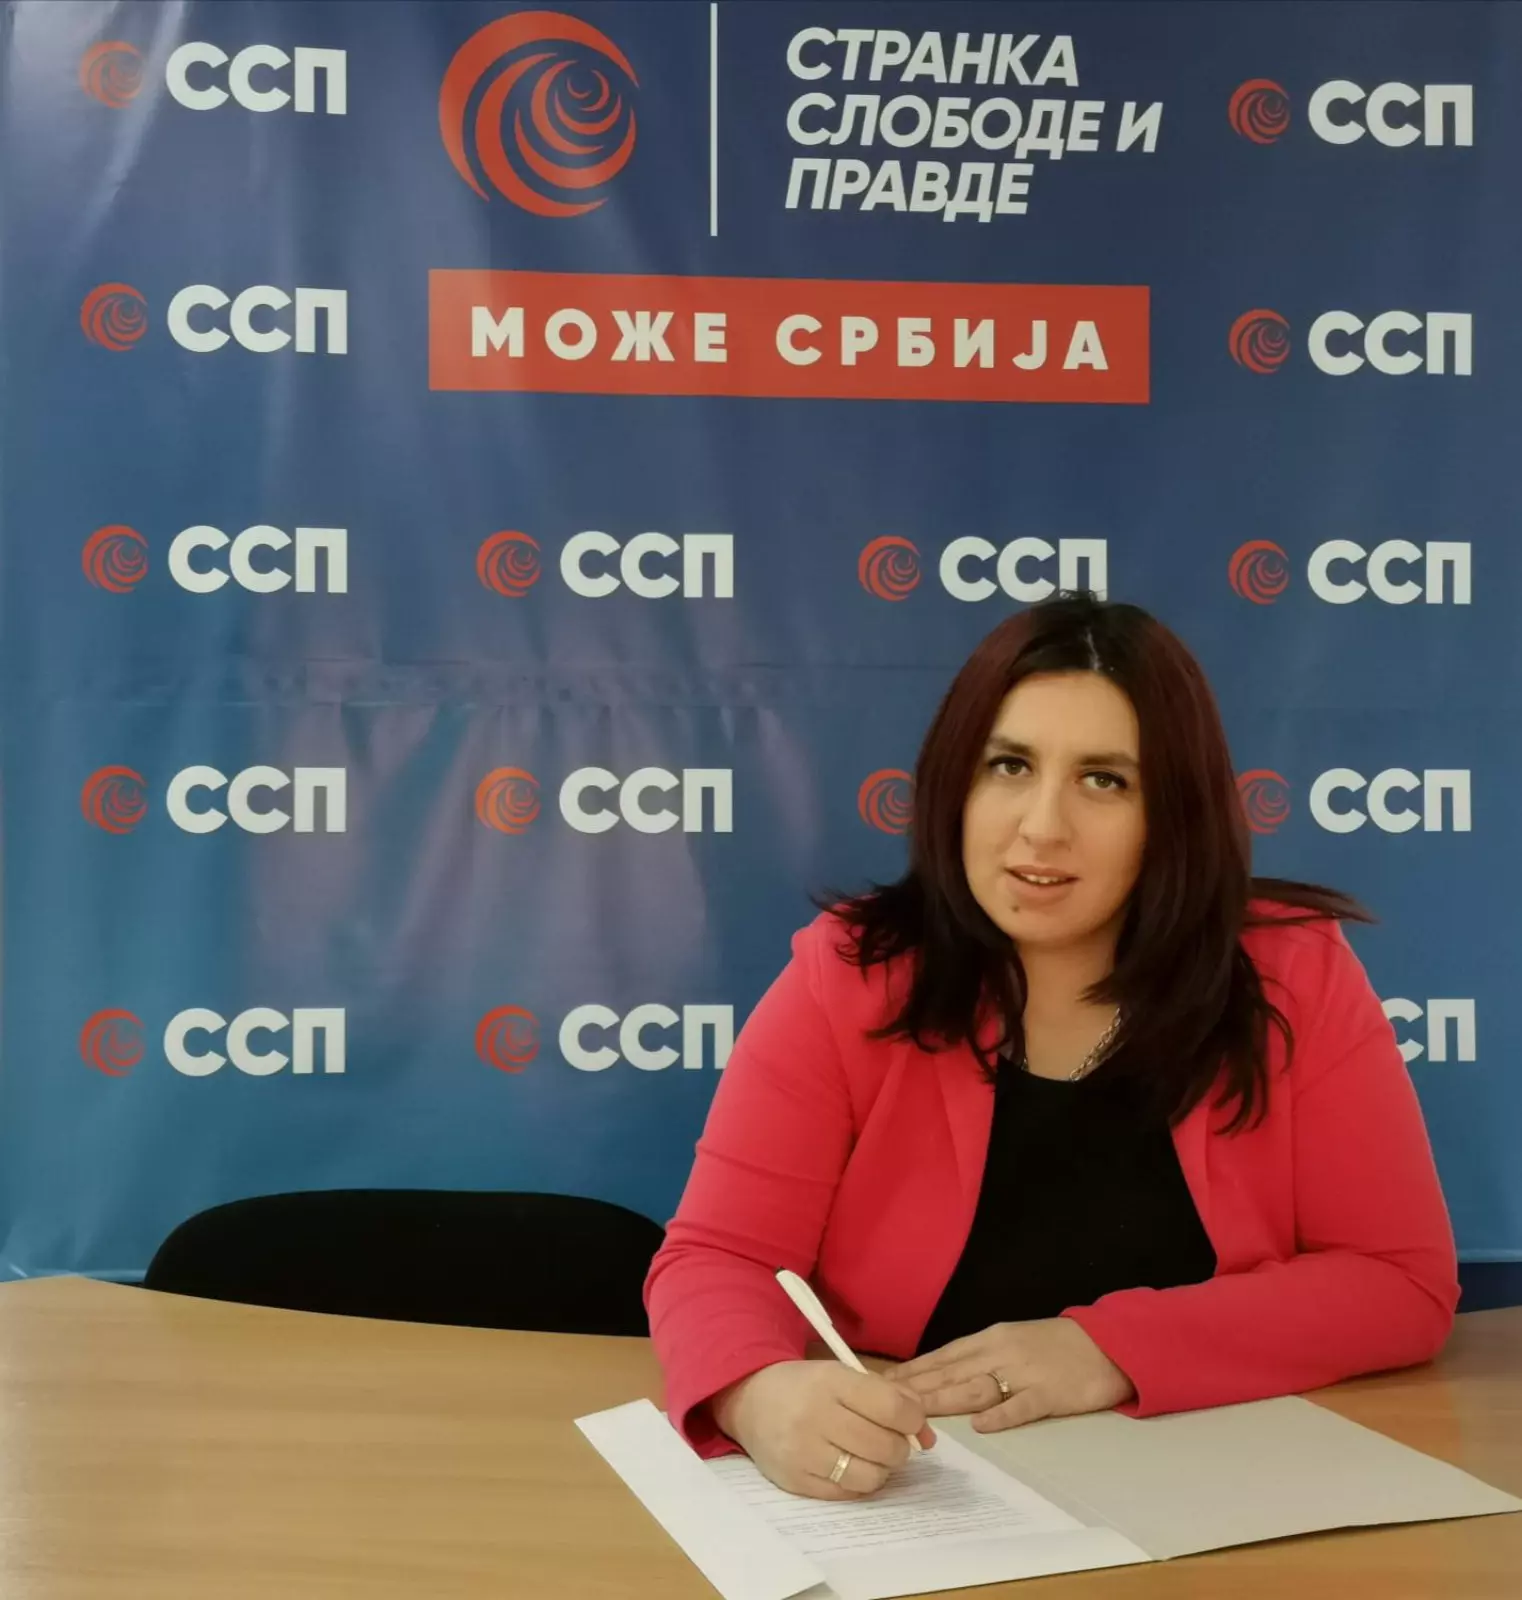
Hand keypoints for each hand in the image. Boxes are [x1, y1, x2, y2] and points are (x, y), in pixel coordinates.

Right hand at [709, 1361, 936, 1499]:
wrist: (750, 1399)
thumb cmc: (807, 1385)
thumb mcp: (844, 1375)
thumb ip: (891, 1398)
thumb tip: (928, 1437)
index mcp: (831, 1381)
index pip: (892, 1408)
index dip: (914, 1419)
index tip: (913, 1422)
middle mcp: (815, 1416)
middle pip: (885, 1446)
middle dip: (900, 1448)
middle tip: (892, 1441)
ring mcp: (803, 1453)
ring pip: (870, 1477)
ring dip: (882, 1469)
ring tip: (872, 1456)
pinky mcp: (795, 1481)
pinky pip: (847, 1494)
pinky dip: (859, 1483)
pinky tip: (851, 1466)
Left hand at [882, 1317, 1134, 1433]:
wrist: (1105, 1343)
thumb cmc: (1054, 1345)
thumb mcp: (1010, 1342)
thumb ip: (978, 1358)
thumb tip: (939, 1373)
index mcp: (991, 1339)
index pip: (943, 1355)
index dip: (914, 1370)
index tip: (882, 1382)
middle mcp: (1001, 1352)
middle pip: (952, 1371)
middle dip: (916, 1386)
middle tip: (883, 1401)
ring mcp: (1025, 1372)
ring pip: (978, 1386)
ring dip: (945, 1399)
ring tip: (914, 1412)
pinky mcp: (1051, 1393)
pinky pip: (1022, 1405)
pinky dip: (1001, 1414)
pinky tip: (981, 1425)